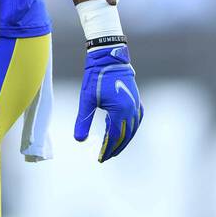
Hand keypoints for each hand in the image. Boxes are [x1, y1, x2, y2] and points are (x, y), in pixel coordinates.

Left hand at [74, 43, 143, 161]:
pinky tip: (124, 132)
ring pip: (132, 129)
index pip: (114, 137)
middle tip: (105, 157)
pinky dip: (131, 129)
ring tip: (113, 148)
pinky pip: (136, 120)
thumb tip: (79, 140)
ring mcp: (136, 105)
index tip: (100, 158)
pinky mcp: (136, 100)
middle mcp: (131, 110)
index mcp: (119, 111)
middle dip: (115, 148)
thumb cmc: (96, 77)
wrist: (109, 58)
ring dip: (124, 140)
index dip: (107, 149)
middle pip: (125, 136)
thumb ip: (83, 120)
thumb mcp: (86, 100)